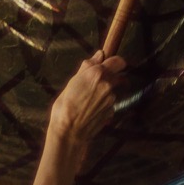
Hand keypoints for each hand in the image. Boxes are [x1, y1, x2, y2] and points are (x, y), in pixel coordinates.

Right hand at [42, 52, 126, 178]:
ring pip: (113, 90)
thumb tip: (100, 54)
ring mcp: (112, 98)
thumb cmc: (64, 105)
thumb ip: (88, 67)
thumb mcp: (73, 82)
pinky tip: (92, 109)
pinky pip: (110, 103)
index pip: (118, 61)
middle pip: (117, 76)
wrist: (70, 130)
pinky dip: (104, 103)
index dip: (115, 62)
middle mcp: (108, 84)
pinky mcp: (112, 110)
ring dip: (105, 92)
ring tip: (89, 100)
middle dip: (110, 77)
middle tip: (95, 84)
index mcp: (97, 73)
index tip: (109, 65)